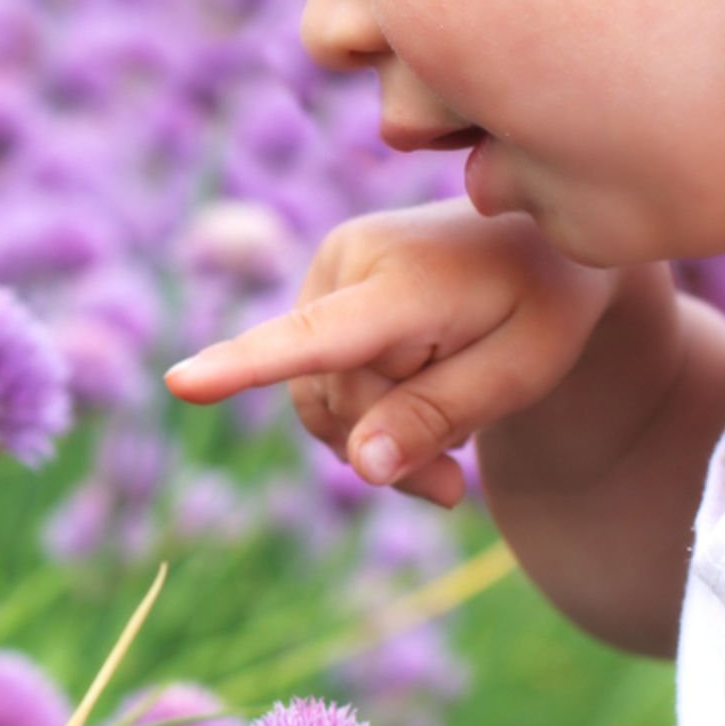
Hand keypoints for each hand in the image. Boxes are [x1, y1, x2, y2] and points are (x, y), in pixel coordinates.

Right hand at [164, 199, 619, 507]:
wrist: (542, 237)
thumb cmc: (546, 302)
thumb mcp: (521, 372)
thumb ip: (436, 419)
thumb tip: (360, 469)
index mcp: (407, 279)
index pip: (315, 335)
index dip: (246, 365)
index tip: (178, 382)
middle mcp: (348, 260)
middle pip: (331, 398)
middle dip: (384, 449)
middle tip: (455, 488)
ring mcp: (327, 268)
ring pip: (314, 395)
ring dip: (370, 434)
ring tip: (448, 442)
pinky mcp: (319, 286)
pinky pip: (313, 376)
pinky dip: (358, 410)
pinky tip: (414, 408)